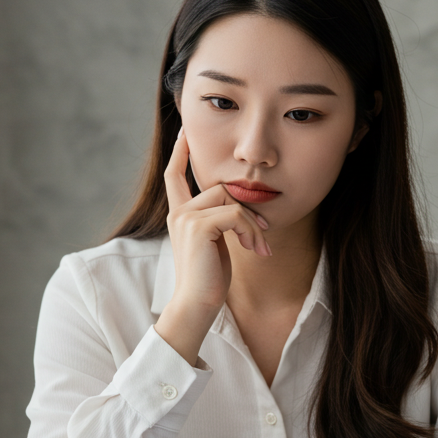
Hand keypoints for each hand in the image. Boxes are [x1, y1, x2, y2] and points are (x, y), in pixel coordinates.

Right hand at [154, 128, 269, 364]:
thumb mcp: (216, 244)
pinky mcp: (198, 227)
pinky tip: (256, 251)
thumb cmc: (209, 280)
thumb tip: (243, 208)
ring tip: (260, 247)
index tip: (185, 133)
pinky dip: (252, 231)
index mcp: (180, 215)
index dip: (179, 153)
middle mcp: (179, 213)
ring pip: (231, 200)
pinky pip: (236, 215)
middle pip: (221, 188)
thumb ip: (220, 222)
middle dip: (247, 209)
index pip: (174, 176)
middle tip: (263, 233)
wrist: (197, 305)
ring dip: (253, 224)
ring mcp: (186, 218)